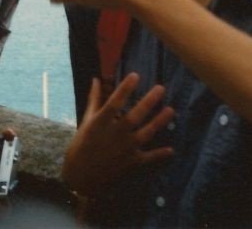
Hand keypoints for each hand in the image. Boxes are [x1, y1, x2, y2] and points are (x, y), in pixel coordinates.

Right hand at [63, 73, 174, 196]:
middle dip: (148, 102)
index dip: (125, 89)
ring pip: (146, 133)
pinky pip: (148, 157)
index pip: (114, 102)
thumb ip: (94, 100)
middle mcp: (115, 134)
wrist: (80, 176)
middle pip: (134, 116)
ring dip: (159, 122)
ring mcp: (125, 149)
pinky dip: (159, 154)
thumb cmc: (81, 145)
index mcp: (101, 123)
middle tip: (161, 88)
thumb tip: (96, 79)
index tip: (135, 75)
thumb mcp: (86, 121)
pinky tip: (171, 150)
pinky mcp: (131, 162)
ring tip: (171, 110)